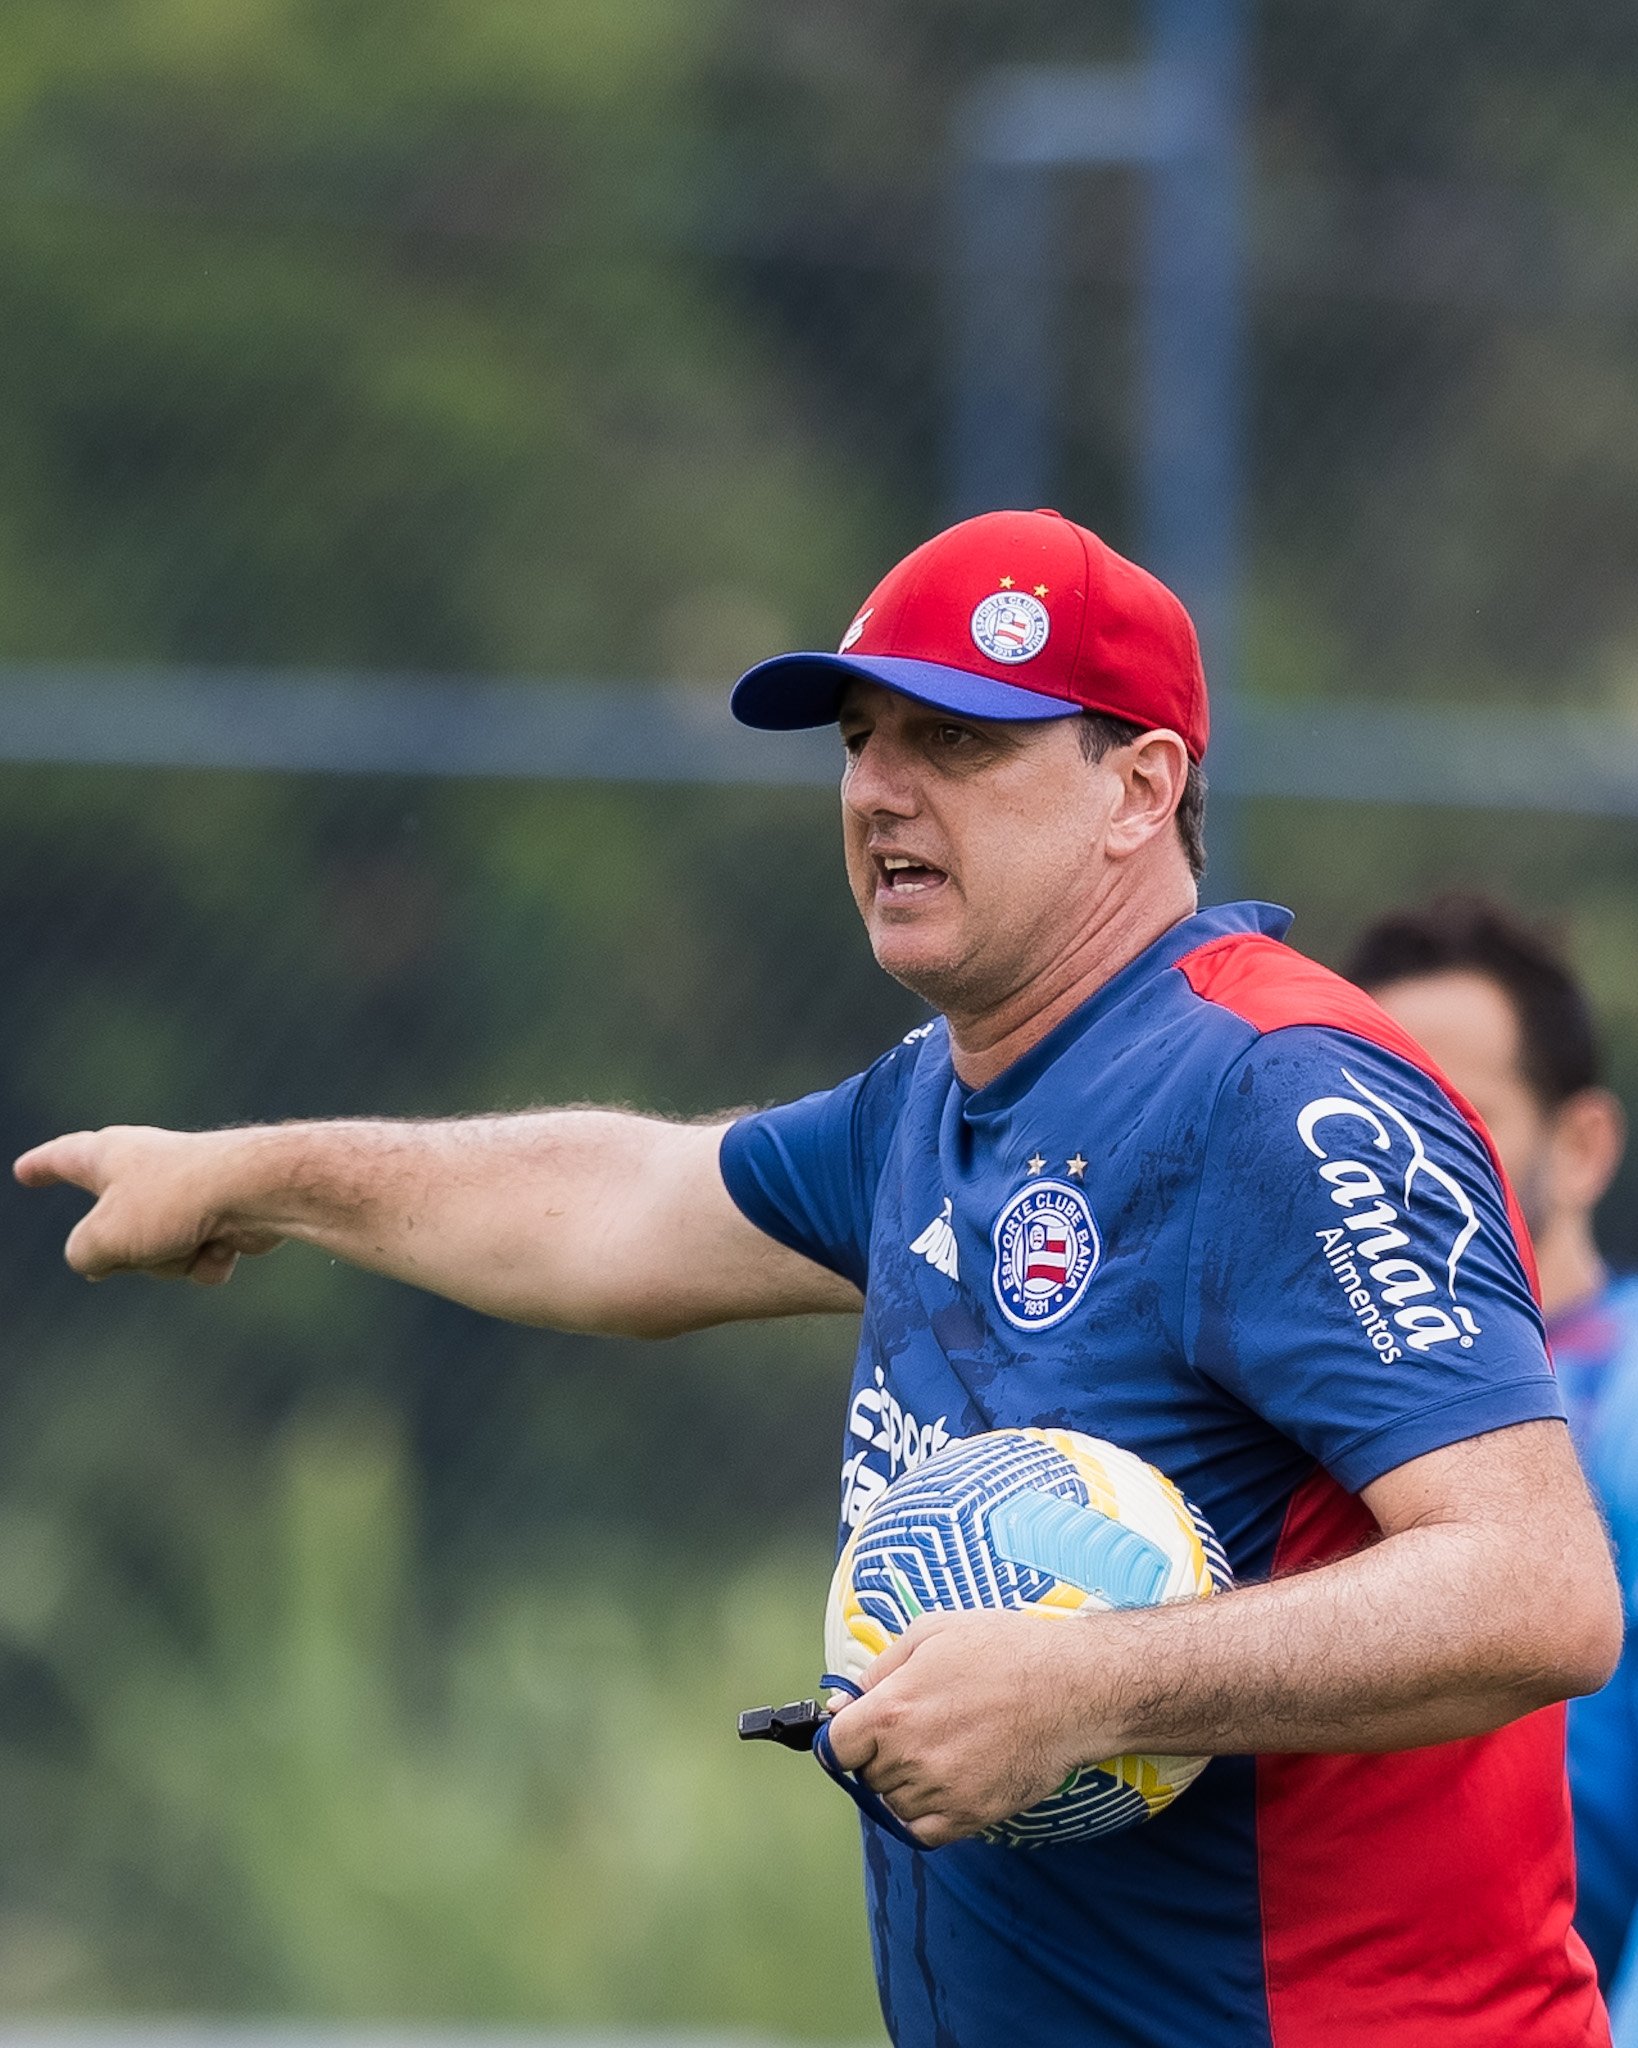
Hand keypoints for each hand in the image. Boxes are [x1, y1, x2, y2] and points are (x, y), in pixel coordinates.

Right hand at [14, 1126, 285, 1285]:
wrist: (256, 1192)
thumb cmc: (174, 1201)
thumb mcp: (101, 1237)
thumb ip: (83, 1254)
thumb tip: (99, 1263)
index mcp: (110, 1156)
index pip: (63, 1159)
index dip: (42, 1166)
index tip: (25, 1170)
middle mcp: (148, 1171)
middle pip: (115, 1236)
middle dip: (132, 1252)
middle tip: (155, 1232)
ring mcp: (187, 1197)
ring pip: (158, 1258)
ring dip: (171, 1261)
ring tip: (189, 1236)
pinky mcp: (224, 1218)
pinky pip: (198, 1263)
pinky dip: (209, 1262)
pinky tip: (224, 1244)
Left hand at [823, 1610, 1118, 1846]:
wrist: (1071, 1688)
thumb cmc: (1003, 1650)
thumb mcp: (931, 1634)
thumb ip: (878, 1671)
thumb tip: (840, 1705)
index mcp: (892, 1710)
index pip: (836, 1746)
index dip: (844, 1737)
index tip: (858, 1731)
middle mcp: (910, 1756)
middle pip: (867, 1774)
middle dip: (880, 1753)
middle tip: (918, 1726)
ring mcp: (942, 1791)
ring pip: (894, 1803)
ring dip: (904, 1782)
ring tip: (941, 1747)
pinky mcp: (972, 1815)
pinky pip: (923, 1832)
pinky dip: (923, 1814)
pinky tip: (944, 1783)